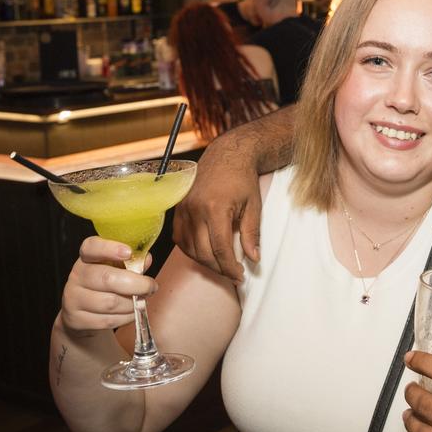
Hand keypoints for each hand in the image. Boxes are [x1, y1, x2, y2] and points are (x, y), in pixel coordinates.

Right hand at [60, 237, 154, 336]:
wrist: (83, 314)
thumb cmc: (106, 285)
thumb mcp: (117, 269)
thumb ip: (132, 262)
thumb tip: (146, 259)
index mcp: (87, 257)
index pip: (92, 247)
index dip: (110, 248)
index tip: (128, 252)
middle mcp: (77, 275)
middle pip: (107, 278)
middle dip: (137, 284)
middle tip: (151, 287)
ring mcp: (73, 298)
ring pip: (110, 302)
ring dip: (133, 303)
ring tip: (142, 300)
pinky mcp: (76, 319)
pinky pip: (108, 320)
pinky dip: (126, 317)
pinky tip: (132, 312)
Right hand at [172, 131, 261, 281]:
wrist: (226, 155)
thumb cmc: (243, 179)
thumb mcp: (254, 206)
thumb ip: (252, 234)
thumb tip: (253, 259)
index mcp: (216, 208)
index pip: (220, 248)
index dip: (230, 267)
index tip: (240, 276)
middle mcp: (195, 209)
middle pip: (203, 252)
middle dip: (219, 268)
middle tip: (233, 274)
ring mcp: (183, 208)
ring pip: (189, 248)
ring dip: (204, 261)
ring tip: (221, 264)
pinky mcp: (177, 208)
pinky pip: (179, 237)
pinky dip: (190, 249)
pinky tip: (204, 252)